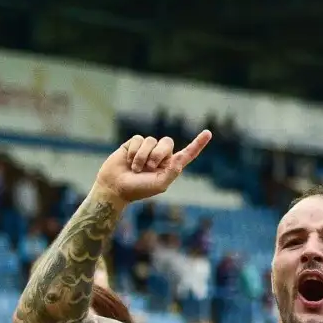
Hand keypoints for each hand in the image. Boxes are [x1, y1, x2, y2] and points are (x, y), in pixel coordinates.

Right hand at [92, 132, 209, 204]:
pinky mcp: (133, 144)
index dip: (198, 143)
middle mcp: (160, 155)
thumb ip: (173, 172)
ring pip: (151, 141)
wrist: (114, 188)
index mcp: (170, 166)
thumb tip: (181, 159)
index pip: (188, 153)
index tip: (208, 133)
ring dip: (142, 156)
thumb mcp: (159, 185)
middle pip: (167, 142)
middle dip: (158, 154)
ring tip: (135, 168)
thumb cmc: (138, 189)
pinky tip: (128, 161)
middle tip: (149, 167)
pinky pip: (139, 139)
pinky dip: (133, 151)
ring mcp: (147, 149)